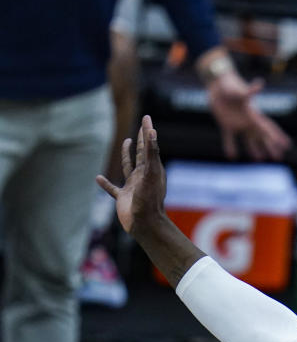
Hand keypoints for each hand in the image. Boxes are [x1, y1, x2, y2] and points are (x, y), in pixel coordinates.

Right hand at [96, 115, 165, 234]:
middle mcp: (142, 176)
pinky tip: (98, 178)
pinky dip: (105, 183)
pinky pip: (112, 188)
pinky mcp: (123, 198)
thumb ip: (152, 152)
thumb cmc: (150, 199)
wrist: (145, 223)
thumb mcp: (151, 173)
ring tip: (125, 142)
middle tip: (142, 126)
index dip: (147, 130)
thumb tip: (152, 131)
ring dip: (126, 155)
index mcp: (151, 169)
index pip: (149, 145)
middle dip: (142, 139)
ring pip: (128, 167)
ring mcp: (132, 186)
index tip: (147, 117)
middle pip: (142, 153)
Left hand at [206, 70, 292, 160]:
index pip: (268, 128)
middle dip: (271, 147)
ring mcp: (237, 123)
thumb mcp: (240, 90)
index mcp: (253, 115)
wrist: (217, 83)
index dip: (278, 137)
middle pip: (262, 137)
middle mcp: (247, 121)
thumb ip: (251, 91)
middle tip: (279, 158)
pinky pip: (229, 137)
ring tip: (260, 159)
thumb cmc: (230, 86)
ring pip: (248, 139)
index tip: (287, 145)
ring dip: (254, 149)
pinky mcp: (225, 124)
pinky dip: (230, 146)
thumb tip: (260, 83)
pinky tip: (231, 156)